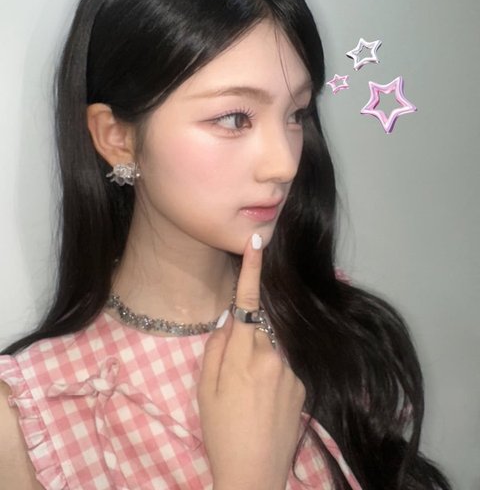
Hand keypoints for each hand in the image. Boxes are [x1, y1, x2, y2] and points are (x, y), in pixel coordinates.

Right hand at [198, 234, 305, 489]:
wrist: (253, 476)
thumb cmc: (221, 432)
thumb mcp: (205, 390)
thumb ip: (215, 348)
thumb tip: (228, 321)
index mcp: (245, 354)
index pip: (247, 302)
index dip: (251, 270)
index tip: (258, 242)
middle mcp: (274, 356)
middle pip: (258, 329)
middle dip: (245, 339)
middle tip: (233, 376)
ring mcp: (292, 372)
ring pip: (270, 350)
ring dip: (259, 361)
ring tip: (249, 398)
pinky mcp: (304, 387)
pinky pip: (283, 368)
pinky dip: (272, 377)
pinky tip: (264, 405)